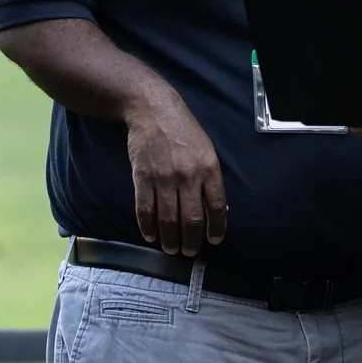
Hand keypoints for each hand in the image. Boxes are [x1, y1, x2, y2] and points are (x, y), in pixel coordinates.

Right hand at [125, 94, 226, 256]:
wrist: (154, 110)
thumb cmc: (184, 131)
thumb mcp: (207, 150)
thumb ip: (212, 179)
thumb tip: (219, 210)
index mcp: (209, 168)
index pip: (216, 206)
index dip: (216, 227)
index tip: (214, 241)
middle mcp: (188, 175)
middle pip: (191, 218)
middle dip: (191, 240)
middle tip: (189, 252)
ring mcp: (164, 177)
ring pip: (167, 218)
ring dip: (169, 238)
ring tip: (171, 249)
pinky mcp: (143, 177)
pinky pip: (145, 209)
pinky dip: (147, 226)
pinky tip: (150, 236)